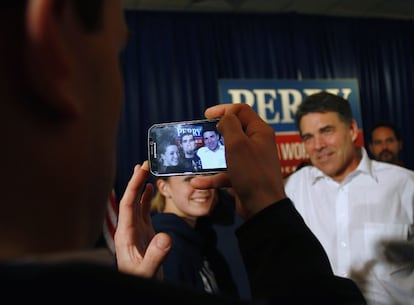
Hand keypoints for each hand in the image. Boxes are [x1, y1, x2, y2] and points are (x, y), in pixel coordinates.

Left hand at [114, 161, 170, 278]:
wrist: (139, 286)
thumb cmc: (139, 281)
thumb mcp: (147, 271)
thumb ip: (155, 255)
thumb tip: (166, 237)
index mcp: (125, 235)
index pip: (127, 205)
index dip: (133, 186)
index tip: (141, 171)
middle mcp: (128, 229)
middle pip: (130, 200)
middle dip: (135, 181)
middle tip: (143, 164)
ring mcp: (135, 230)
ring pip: (136, 204)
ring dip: (139, 187)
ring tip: (144, 170)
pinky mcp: (143, 233)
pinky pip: (143, 211)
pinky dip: (146, 198)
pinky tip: (149, 189)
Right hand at [191, 103, 285, 218]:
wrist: (262, 207)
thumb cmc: (251, 172)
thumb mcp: (237, 143)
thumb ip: (229, 124)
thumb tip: (224, 118)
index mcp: (259, 131)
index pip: (241, 110)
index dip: (223, 109)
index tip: (206, 116)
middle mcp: (256, 143)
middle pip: (234, 130)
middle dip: (216, 131)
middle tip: (202, 134)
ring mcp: (250, 161)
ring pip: (228, 152)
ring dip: (212, 154)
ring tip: (198, 155)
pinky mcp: (244, 177)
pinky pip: (225, 173)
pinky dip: (212, 177)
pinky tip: (197, 183)